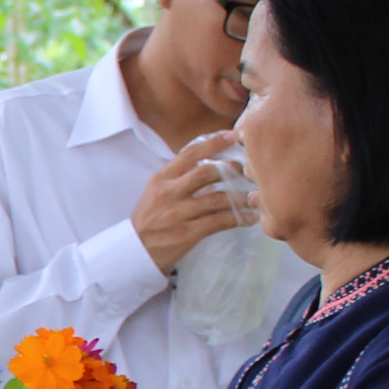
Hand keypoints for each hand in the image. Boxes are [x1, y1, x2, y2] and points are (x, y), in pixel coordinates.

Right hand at [133, 130, 254, 272]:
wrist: (135, 252)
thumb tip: (211, 163)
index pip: (189, 153)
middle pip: (206, 173)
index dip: (214, 143)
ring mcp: (177, 214)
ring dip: (239, 197)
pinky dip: (237, 218)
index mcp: (161, 179)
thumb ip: (178, 177)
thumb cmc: (150, 219)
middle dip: (231, 169)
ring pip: (216, 198)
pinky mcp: (186, 233)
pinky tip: (249, 218)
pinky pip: (218, 222)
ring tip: (253, 197)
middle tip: (247, 171)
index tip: (232, 136)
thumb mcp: (156, 192)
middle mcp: (168, 193)